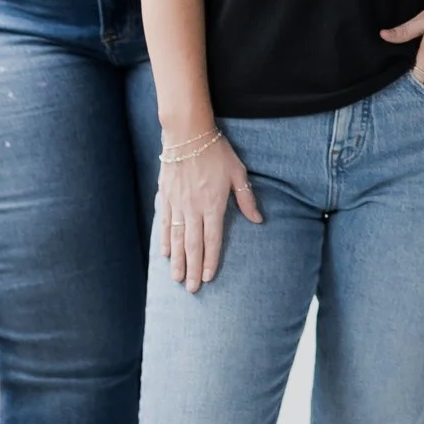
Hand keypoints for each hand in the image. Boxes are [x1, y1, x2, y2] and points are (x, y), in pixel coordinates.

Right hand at [158, 134, 262, 291]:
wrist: (187, 134)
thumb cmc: (216, 152)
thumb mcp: (238, 173)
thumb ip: (247, 199)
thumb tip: (259, 220)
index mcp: (213, 204)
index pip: (212, 239)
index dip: (210, 260)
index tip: (209, 277)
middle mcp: (193, 208)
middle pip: (192, 244)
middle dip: (193, 268)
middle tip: (191, 289)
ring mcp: (177, 204)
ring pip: (176, 238)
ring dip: (177, 261)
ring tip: (177, 279)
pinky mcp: (165, 197)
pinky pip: (164, 224)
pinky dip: (164, 241)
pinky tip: (165, 254)